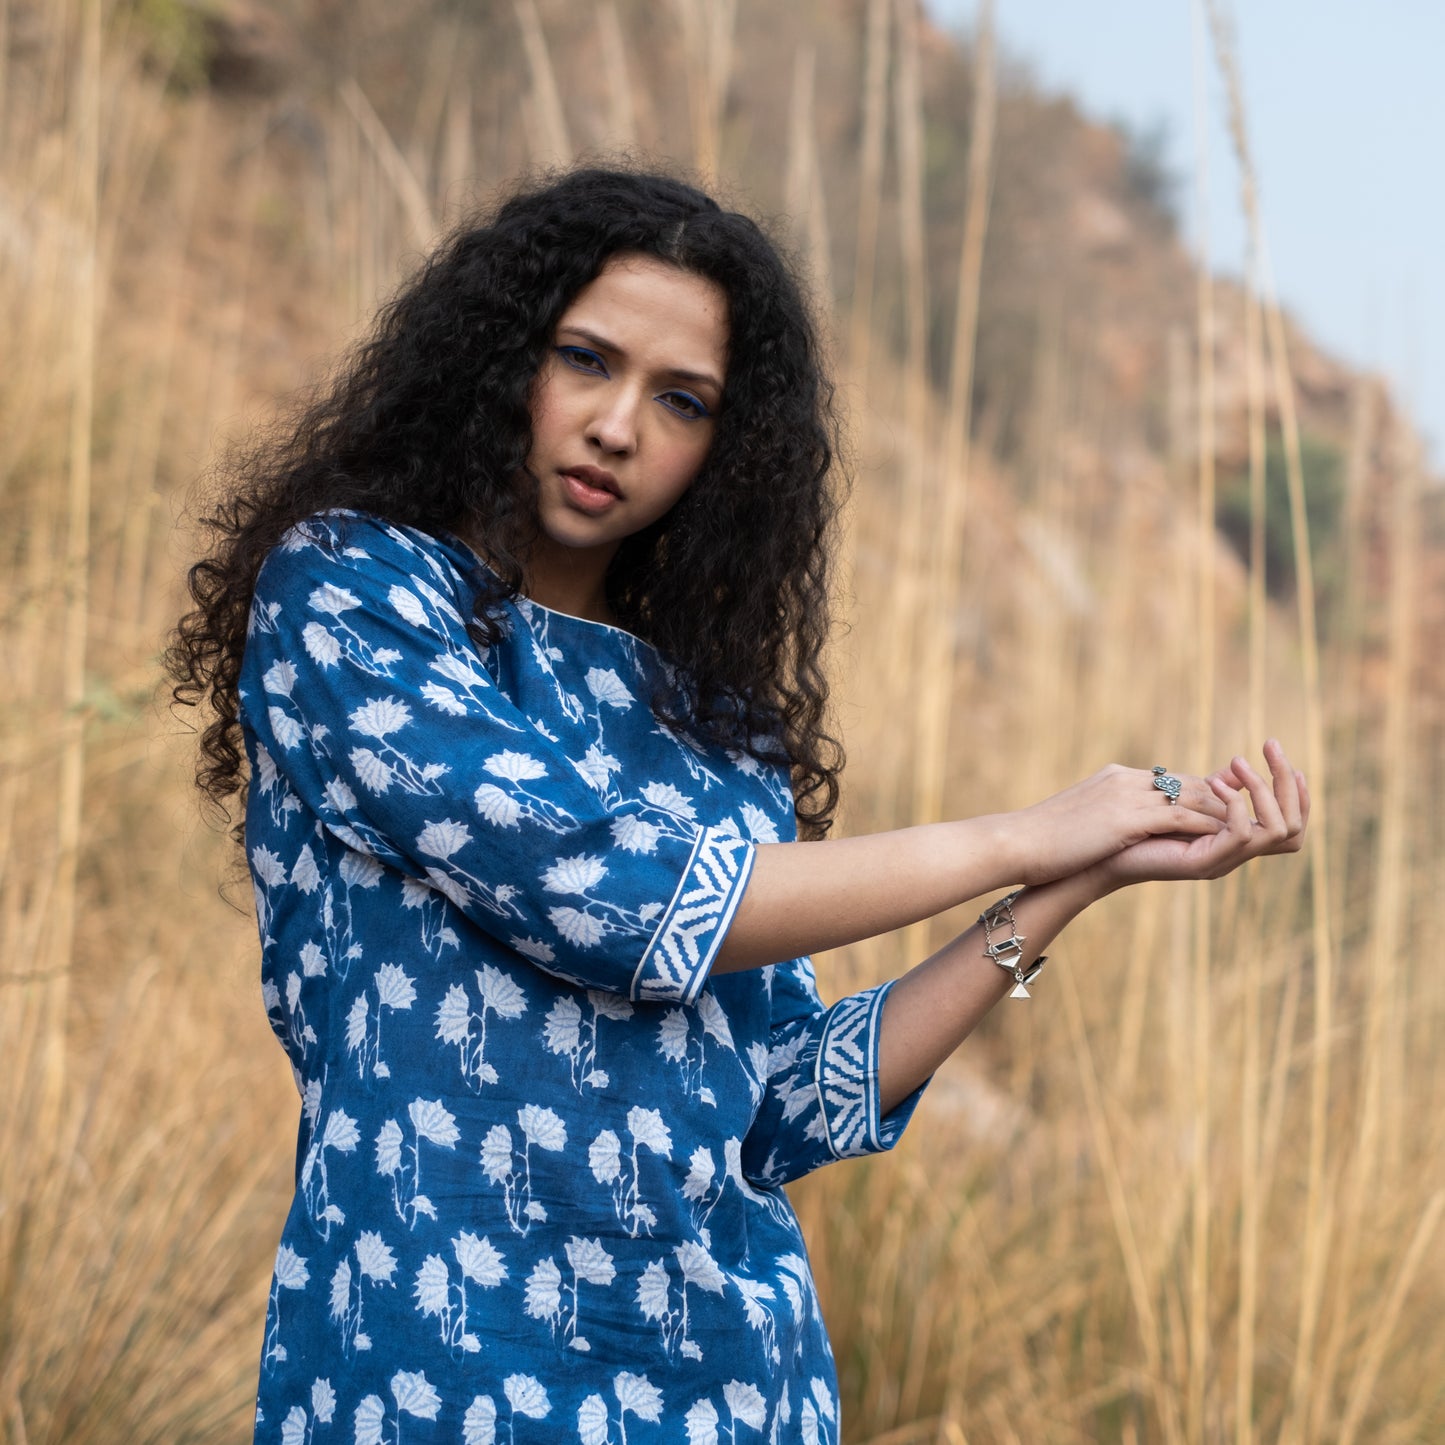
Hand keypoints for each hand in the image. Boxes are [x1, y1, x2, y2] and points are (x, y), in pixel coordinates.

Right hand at [1010, 762, 1229, 886]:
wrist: (1016, 843)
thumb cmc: (1040, 841)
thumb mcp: (1078, 821)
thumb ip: (1104, 814)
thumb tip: (1114, 827)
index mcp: (1114, 777)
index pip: (1169, 779)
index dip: (1202, 791)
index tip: (1226, 804)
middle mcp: (1125, 778)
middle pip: (1187, 782)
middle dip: (1222, 797)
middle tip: (1253, 813)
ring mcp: (1126, 794)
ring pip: (1190, 796)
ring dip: (1222, 812)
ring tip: (1247, 828)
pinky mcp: (1126, 816)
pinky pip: (1179, 817)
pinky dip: (1205, 826)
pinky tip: (1223, 840)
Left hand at [1091, 739, 1308, 889]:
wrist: (1098, 853)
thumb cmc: (1133, 827)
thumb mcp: (1181, 801)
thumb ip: (1212, 789)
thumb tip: (1236, 768)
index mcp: (1234, 840)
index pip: (1290, 823)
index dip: (1296, 791)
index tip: (1282, 755)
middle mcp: (1235, 853)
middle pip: (1294, 827)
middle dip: (1287, 783)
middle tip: (1272, 747)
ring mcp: (1223, 860)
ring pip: (1276, 830)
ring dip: (1263, 790)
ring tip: (1239, 764)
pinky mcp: (1204, 863)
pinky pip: (1241, 835)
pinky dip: (1235, 806)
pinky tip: (1216, 785)